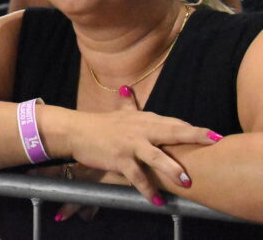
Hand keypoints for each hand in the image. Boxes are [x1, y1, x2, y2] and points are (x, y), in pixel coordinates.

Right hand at [60, 104, 219, 204]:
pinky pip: (136, 176)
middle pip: (171, 132)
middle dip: (193, 136)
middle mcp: (140, 130)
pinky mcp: (119, 159)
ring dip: (171, 168)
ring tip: (187, 182)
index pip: (174, 123)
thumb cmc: (101, 125)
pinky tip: (156, 200)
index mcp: (144, 119)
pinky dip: (146, 188)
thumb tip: (128, 90)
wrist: (76, 131)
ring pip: (155, 156)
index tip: (213, 136)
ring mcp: (130, 145)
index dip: (194, 130)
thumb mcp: (118, 114)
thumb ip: (129, 104)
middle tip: (214, 141)